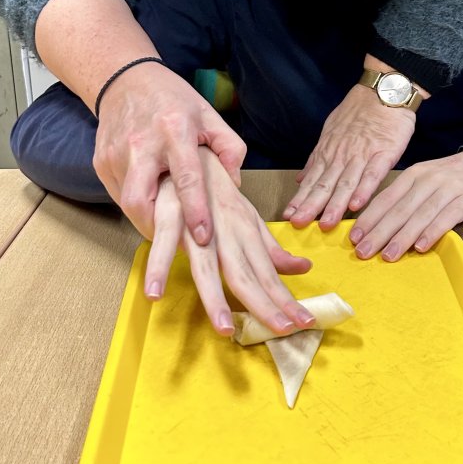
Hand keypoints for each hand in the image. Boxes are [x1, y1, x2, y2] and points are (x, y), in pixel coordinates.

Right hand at [93, 62, 245, 243]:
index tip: (203, 237)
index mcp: (174, 130)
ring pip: (127, 204)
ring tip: (168, 228)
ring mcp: (115, 155)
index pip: (185, 177)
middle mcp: (141, 145)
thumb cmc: (173, 100)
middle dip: (157, 228)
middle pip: (140, 199)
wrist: (125, 81)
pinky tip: (152, 205)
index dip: (195, 210)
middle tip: (178, 244)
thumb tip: (235, 183)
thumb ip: (229, 147)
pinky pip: (119, 196)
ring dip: (148, 221)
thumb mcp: (209, 115)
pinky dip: (137, 207)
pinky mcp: (101, 163)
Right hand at [144, 149, 315, 336]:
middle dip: (263, 304)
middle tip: (282, 330)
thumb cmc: (212, 178)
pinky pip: (163, 241)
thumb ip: (269, 246)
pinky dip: (161, 265)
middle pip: (244, 271)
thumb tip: (303, 268)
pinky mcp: (166, 209)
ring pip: (205, 262)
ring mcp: (195, 218)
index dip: (284, 299)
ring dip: (213, 296)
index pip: (267, 271)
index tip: (305, 323)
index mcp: (244, 227)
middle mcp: (224, 225)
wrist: (180, 133)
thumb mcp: (245, 213)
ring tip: (223, 329)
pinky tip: (157, 293)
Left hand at [284, 83, 416, 228]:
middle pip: (325, 184)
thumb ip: (317, 157)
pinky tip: (357, 205)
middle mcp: (342, 155)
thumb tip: (301, 179)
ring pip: (346, 183)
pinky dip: (364, 190)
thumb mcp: (331, 131)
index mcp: (329, 152)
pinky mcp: (384, 153)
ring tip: (325, 223)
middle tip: (299, 223)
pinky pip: (373, 174)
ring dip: (335, 204)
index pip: (312, 180)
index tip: (289, 215)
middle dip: (311, 206)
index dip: (300, 198)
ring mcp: (363, 155)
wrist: (384, 90)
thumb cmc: (359, 111)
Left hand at [349, 152, 462, 260]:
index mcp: (412, 175)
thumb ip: (402, 198)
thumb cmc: (447, 180)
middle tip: (363, 252)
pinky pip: (447, 217)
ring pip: (420, 215)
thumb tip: (375, 224)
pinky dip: (433, 232)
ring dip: (403, 237)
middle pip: (399, 209)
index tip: (354, 237)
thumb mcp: (422, 181)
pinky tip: (421, 247)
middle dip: (379, 232)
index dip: (369, 218)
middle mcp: (427, 180)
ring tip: (388, 255)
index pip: (386, 198)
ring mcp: (448, 189)